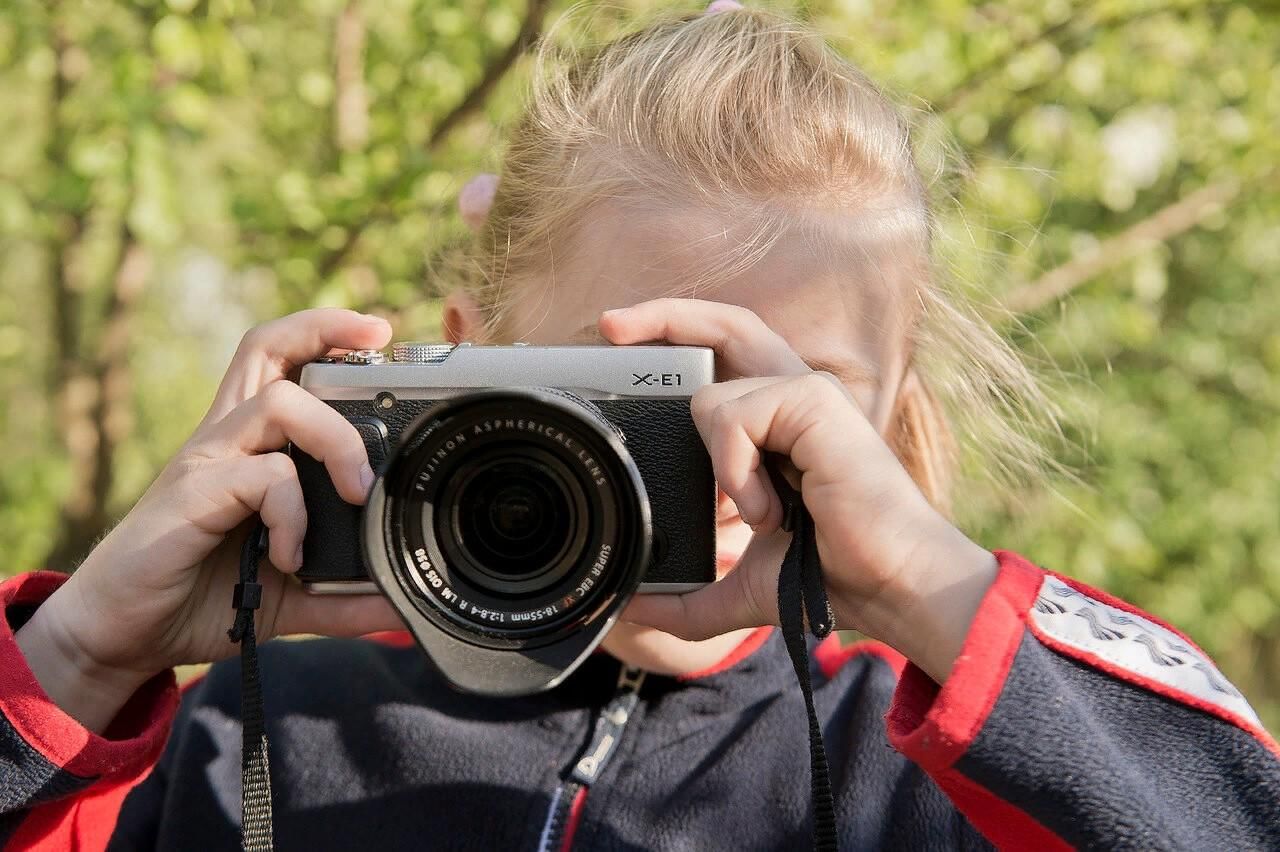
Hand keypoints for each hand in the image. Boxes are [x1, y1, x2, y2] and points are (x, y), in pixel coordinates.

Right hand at [16, 309, 403, 731]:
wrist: (123, 634)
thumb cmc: (200, 598)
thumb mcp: (290, 597)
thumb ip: (343, 597)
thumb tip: (402, 609)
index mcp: (250, 447)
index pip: (279, 361)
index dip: (325, 334)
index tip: (379, 334)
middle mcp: (227, 439)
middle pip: (266, 347)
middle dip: (326, 329)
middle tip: (380, 342)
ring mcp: (208, 461)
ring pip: (278, 401)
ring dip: (335, 440)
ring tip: (357, 493)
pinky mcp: (193, 493)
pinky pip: (264, 475)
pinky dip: (293, 514)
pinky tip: (290, 556)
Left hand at [598, 299, 997, 682]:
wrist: (889, 587)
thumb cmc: (836, 578)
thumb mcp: (743, 587)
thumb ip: (688, 599)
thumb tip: (630, 611)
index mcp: (784, 426)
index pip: (728, 358)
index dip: (677, 339)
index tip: (619, 345)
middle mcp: (796, 398)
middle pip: (727, 325)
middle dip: (664, 314)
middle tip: (608, 324)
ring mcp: (808, 394)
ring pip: (714, 398)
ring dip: (723, 469)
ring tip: (767, 514)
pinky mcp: (813, 400)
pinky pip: (735, 417)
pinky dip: (737, 472)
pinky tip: (774, 508)